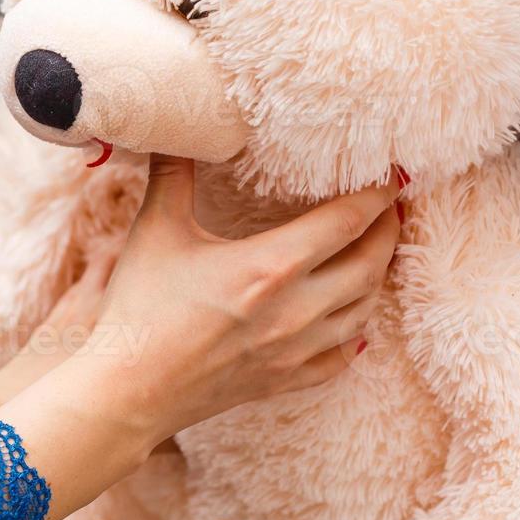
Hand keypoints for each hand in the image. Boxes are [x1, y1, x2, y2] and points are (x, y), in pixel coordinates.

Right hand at [93, 155, 401, 441]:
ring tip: (376, 254)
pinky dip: (357, 336)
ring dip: (377, 278)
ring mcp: (294, 350)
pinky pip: (342, 358)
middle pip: (370, 265)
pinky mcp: (283, 380)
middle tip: (389, 209)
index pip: (346, 222)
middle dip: (387, 232)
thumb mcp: (155, 229)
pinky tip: (356, 324)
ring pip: (364, 311)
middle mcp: (296, 309)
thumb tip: (174, 131)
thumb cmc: (139, 307)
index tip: (391, 177)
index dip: (375, 196)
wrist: (128, 389)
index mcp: (271, 266)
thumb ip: (173, 175)